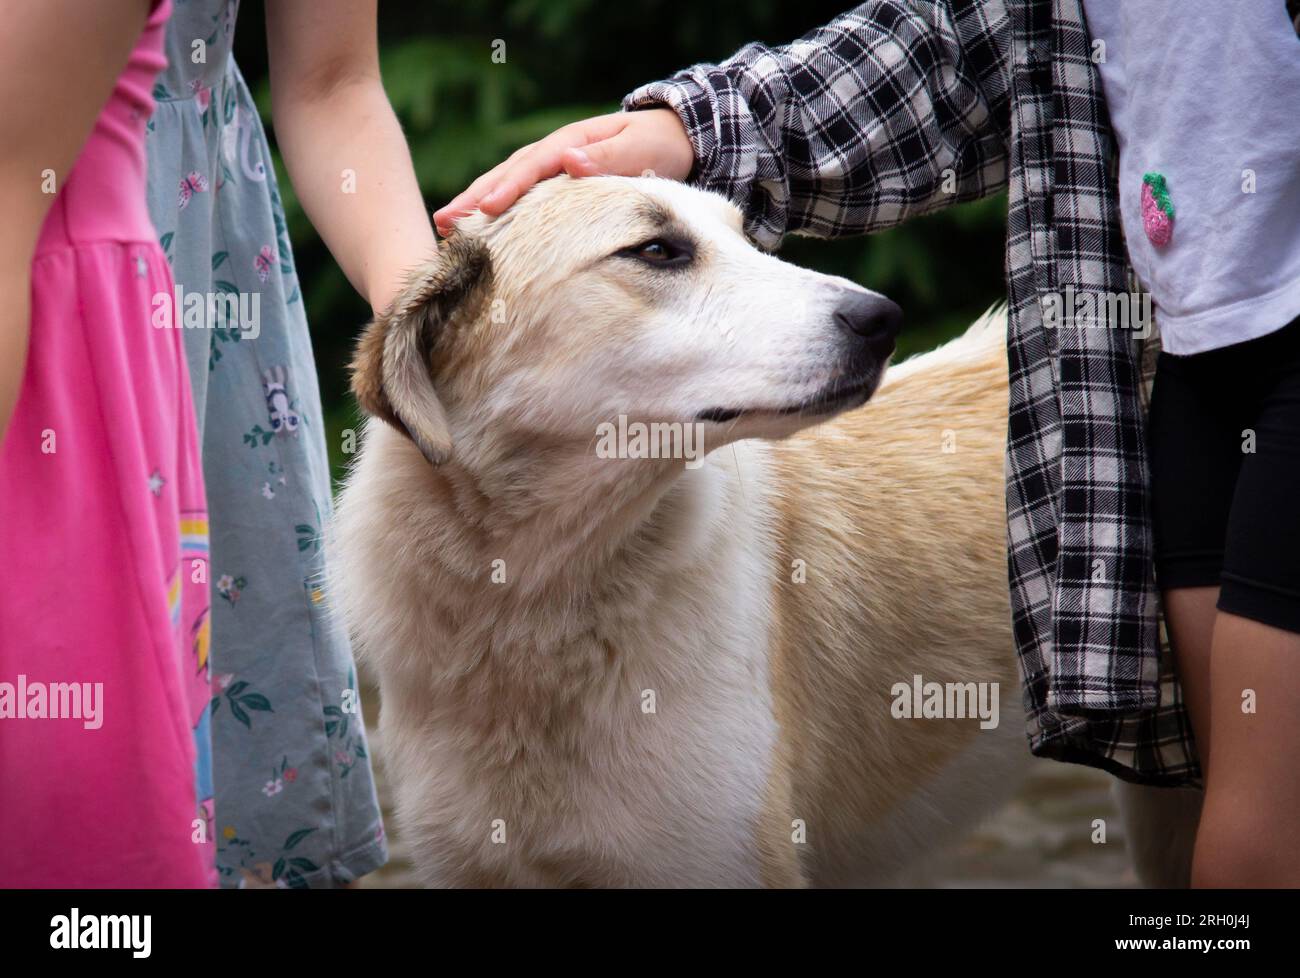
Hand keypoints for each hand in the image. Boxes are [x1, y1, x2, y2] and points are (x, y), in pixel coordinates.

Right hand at [433, 108, 693, 235]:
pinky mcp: (554, 186)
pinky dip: (495, 211)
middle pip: (507, 175)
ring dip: (475, 205)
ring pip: (506, 185)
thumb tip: (571, 162)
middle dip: (474, 198)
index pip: (533, 166)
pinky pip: (520, 198)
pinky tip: (476, 231)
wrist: (670, 138)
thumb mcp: (641, 148)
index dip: (509, 187)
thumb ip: (609, 157)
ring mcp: (550, 169)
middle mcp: (553, 153)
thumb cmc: (657, 146)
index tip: (487, 208)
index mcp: (570, 143)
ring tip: (444, 227)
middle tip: (444, 222)